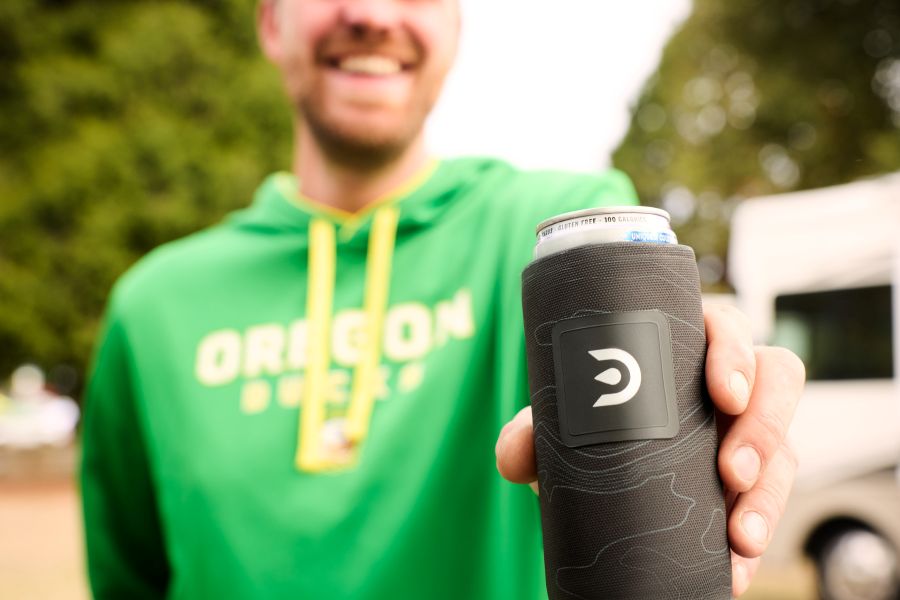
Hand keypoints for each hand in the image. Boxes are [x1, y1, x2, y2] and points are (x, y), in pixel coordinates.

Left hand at [495, 303, 804, 596]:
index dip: (733, 352)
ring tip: (738, 536)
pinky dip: (754, 535)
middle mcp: (724, 385)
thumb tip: (517, 454)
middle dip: (763, 428)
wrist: (597, 486)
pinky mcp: (750, 482)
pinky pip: (768, 503)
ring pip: (783, 448)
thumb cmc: (588, 431)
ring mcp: (744, 432)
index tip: (723, 392)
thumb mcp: (560, 430)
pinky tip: (735, 566)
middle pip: (776, 382)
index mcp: (682, 348)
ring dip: (767, 494)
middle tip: (731, 472)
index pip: (723, 328)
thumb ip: (531, 434)